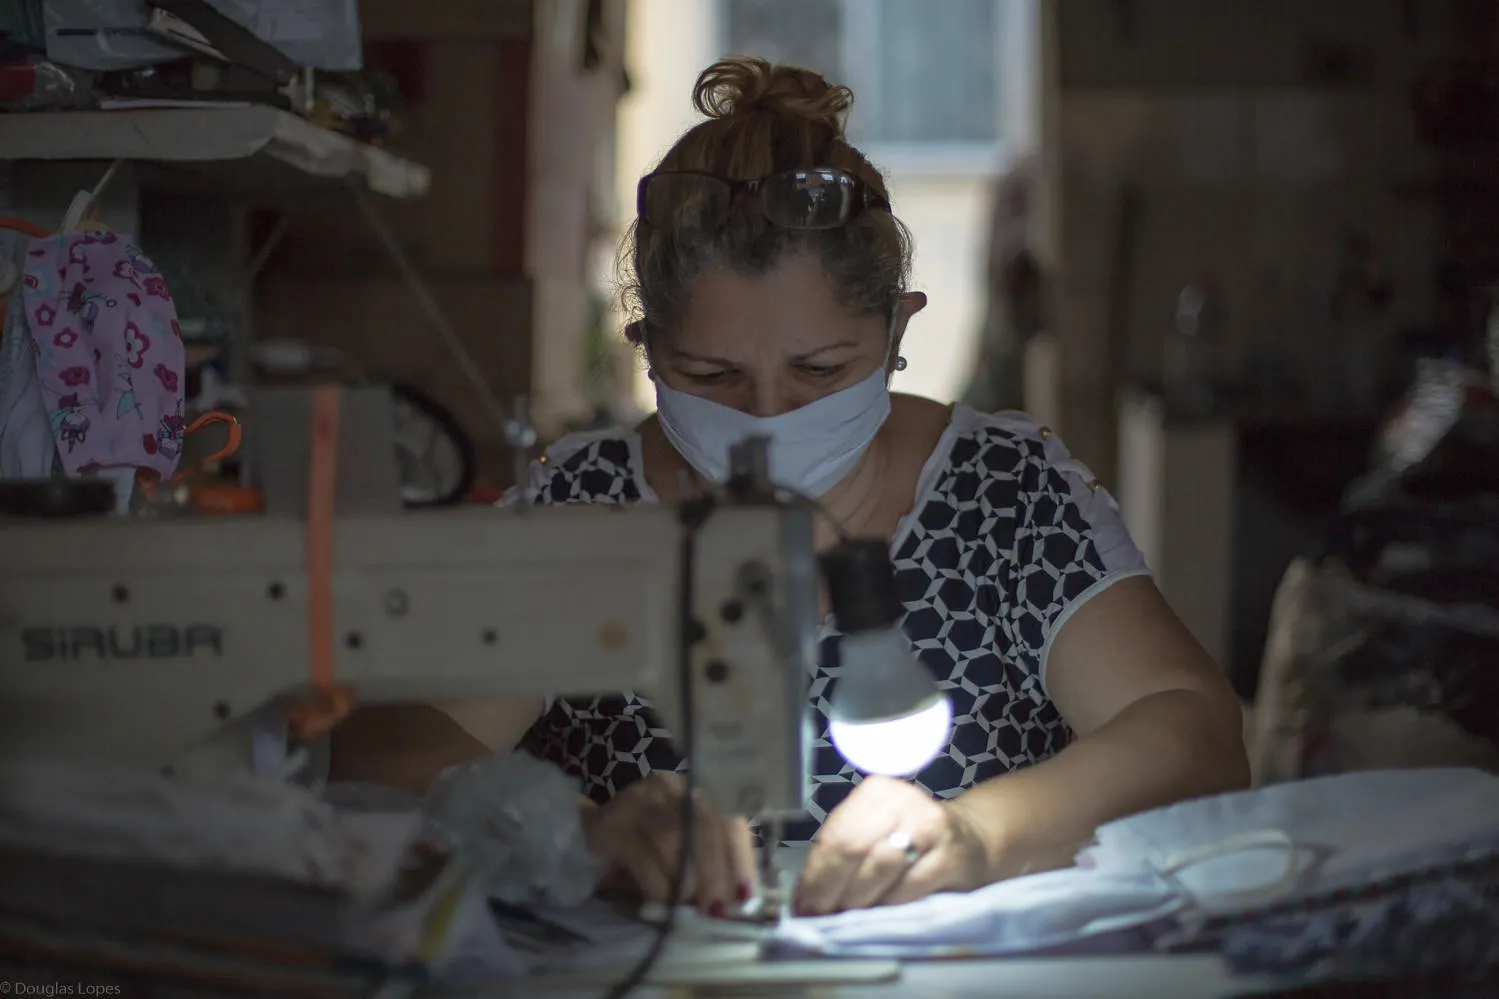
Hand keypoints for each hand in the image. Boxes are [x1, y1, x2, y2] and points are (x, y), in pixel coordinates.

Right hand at [581, 772, 755, 915]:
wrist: (588, 830)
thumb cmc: (647, 845)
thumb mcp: (683, 849)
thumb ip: (711, 865)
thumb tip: (738, 900)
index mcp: (696, 791)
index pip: (727, 819)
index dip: (740, 858)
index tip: (746, 895)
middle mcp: (669, 787)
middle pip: (702, 826)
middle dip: (714, 873)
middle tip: (717, 909)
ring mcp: (637, 799)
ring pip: (672, 838)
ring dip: (686, 879)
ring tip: (692, 908)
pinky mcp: (611, 822)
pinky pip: (641, 855)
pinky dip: (657, 884)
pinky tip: (662, 904)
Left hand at [793, 776, 990, 915]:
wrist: (969, 840)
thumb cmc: (912, 840)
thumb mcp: (874, 833)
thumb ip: (842, 854)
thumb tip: (805, 896)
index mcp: (876, 792)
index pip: (835, 833)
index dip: (815, 873)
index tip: (803, 904)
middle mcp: (902, 800)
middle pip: (853, 845)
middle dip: (831, 887)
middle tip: (821, 914)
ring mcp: (929, 824)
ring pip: (880, 864)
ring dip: (859, 897)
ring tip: (849, 913)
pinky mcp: (951, 853)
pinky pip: (911, 884)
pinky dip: (891, 902)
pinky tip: (882, 911)